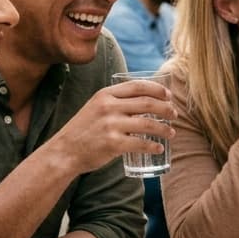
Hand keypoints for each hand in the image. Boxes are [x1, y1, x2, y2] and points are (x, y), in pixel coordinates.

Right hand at [51, 79, 176, 175]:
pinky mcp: (113, 144)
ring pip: (148, 123)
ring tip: (172, 133)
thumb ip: (115, 101)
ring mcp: (110, 125)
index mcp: (105, 94)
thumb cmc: (83, 130)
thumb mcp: (96, 107)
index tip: (169, 95)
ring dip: (164, 128)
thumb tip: (144, 100)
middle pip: (147, 103)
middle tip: (174, 114)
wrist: (64, 152)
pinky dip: (153, 146)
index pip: (138, 86)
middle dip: (166, 108)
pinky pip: (141, 143)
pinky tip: (159, 148)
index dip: (158, 89)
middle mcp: (108, 106)